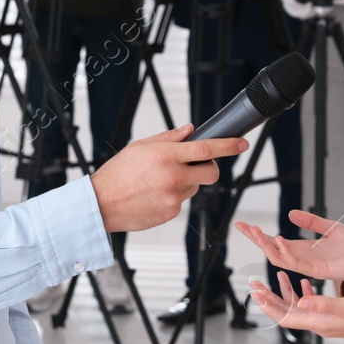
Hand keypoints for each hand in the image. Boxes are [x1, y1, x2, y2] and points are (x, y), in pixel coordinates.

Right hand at [90, 123, 247, 232]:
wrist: (101, 204)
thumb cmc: (117, 173)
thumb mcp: (140, 147)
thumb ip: (168, 138)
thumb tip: (189, 130)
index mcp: (167, 156)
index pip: (207, 149)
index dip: (229, 146)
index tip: (241, 143)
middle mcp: (174, 176)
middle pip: (212, 173)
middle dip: (209, 169)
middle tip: (195, 166)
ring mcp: (174, 197)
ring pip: (195, 188)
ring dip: (185, 183)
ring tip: (159, 182)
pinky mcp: (171, 212)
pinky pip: (181, 202)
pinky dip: (172, 197)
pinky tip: (153, 195)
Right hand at [234, 210, 343, 284]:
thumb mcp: (330, 228)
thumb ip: (311, 221)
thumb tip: (291, 213)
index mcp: (303, 249)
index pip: (274, 242)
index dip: (258, 235)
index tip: (241, 225)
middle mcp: (303, 258)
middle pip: (272, 251)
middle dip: (256, 240)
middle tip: (242, 227)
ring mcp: (310, 266)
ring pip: (281, 259)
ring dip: (266, 246)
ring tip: (255, 232)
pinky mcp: (320, 270)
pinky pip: (299, 263)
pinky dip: (287, 252)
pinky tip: (280, 240)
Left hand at [246, 274, 343, 339]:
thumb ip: (325, 304)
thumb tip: (301, 301)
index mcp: (320, 322)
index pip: (286, 317)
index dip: (269, 307)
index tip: (256, 295)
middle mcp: (319, 323)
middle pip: (286, 312)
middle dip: (269, 298)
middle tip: (255, 284)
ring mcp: (325, 319)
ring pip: (298, 306)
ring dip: (284, 292)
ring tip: (277, 275)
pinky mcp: (332, 314)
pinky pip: (311, 304)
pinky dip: (303, 291)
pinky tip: (301, 281)